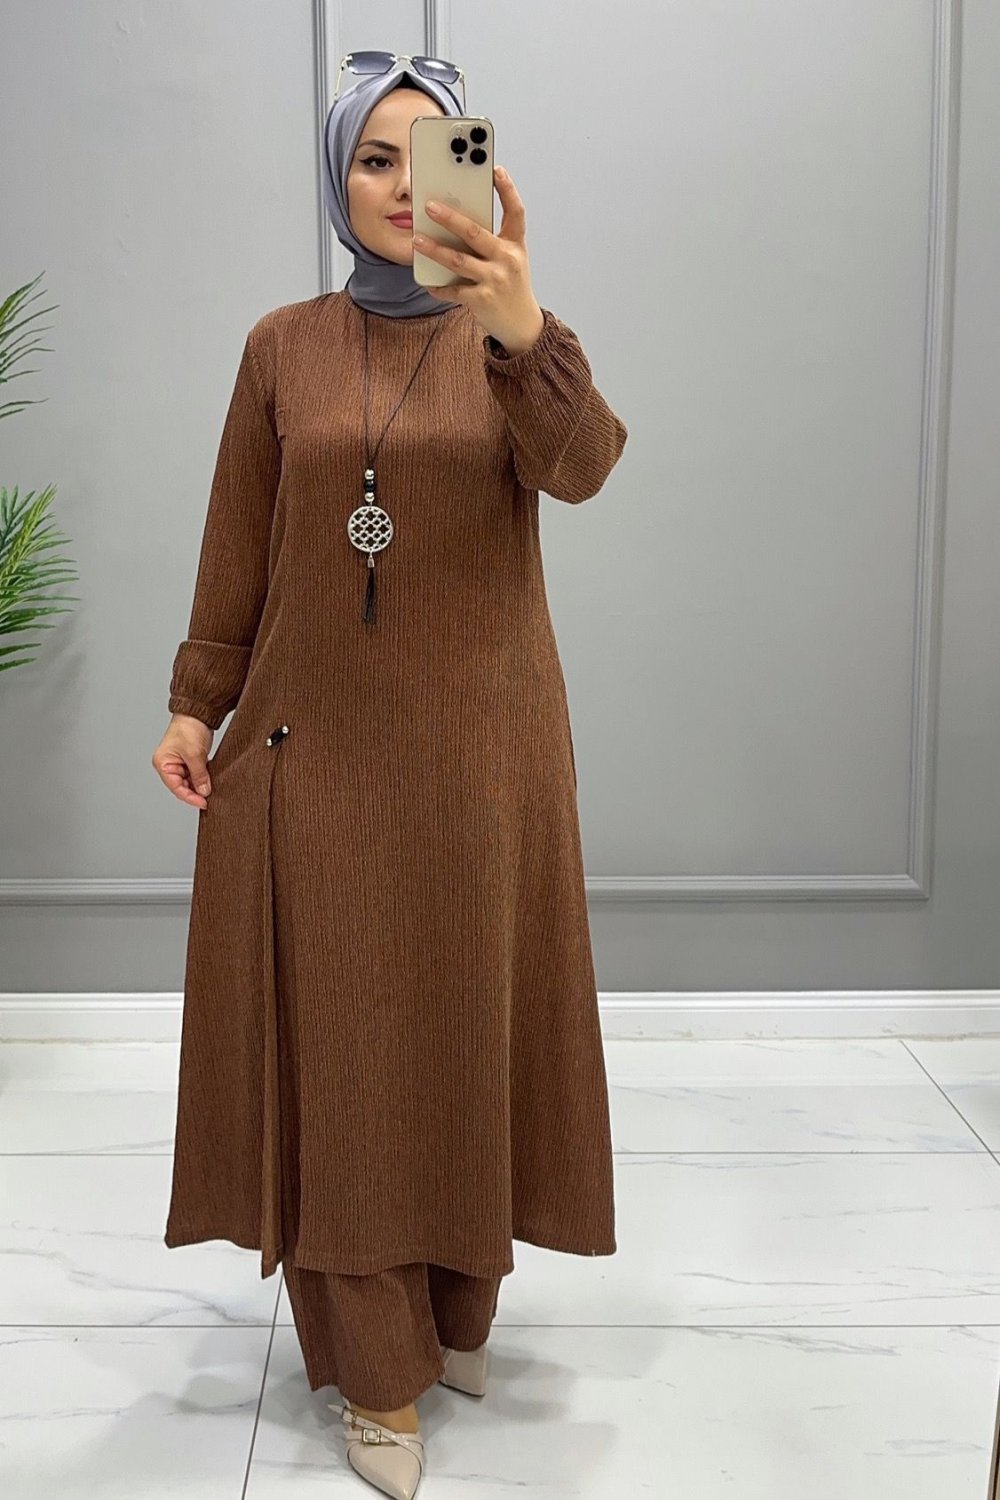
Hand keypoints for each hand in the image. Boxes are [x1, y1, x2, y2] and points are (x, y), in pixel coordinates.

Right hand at [152, 714, 214, 809]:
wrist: (198, 712)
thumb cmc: (189, 728)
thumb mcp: (194, 755)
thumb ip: (199, 775)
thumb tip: (204, 792)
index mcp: (163, 764)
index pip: (175, 787)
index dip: (190, 797)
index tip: (204, 803)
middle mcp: (168, 765)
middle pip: (182, 786)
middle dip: (196, 791)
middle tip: (210, 797)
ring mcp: (178, 762)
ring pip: (190, 781)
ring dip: (200, 785)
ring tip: (211, 787)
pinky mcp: (189, 760)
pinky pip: (195, 774)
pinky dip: (202, 778)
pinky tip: (210, 780)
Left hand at [416, 166, 544, 354]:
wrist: (522, 325)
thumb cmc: (511, 287)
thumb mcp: (510, 260)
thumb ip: (490, 242)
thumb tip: (455, 224)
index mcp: (516, 245)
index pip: (516, 212)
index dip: (507, 189)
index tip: (495, 169)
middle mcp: (508, 260)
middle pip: (476, 233)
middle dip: (450, 218)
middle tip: (429, 206)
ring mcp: (495, 280)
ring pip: (458, 260)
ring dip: (434, 249)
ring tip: (416, 240)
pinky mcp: (483, 300)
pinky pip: (454, 289)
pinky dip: (439, 286)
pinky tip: (427, 281)